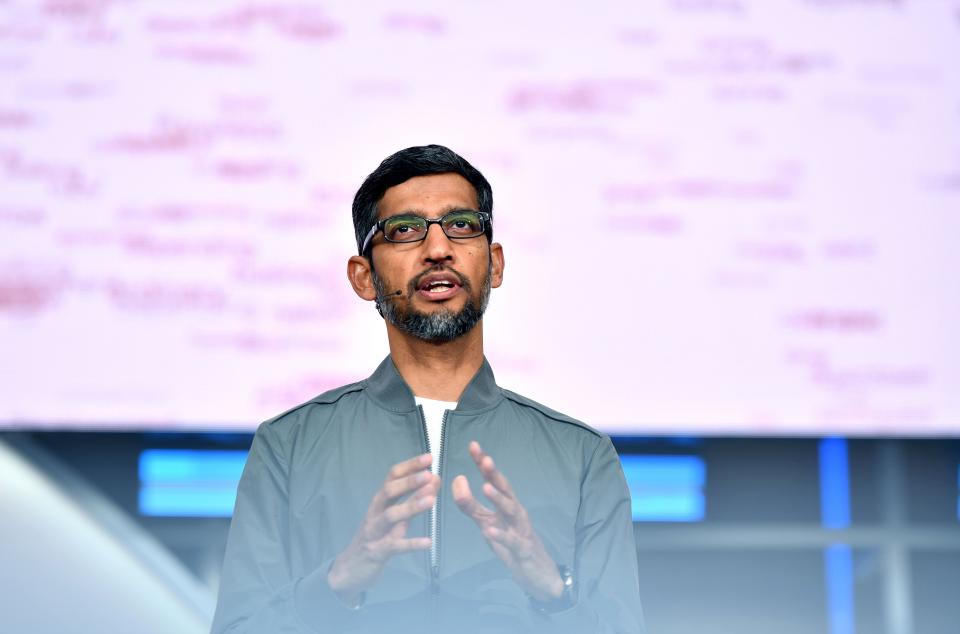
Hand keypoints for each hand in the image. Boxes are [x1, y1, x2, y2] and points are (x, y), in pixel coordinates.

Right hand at [327, 453, 439, 604]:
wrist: (350, 569)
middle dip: (409, 482)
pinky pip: (394, 546)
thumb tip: (434, 478)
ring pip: (390, 516)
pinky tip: (428, 542)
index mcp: (380, 501)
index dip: (410, 466)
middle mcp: (375, 512)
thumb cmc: (376, 537)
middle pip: (389, 491)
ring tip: (431, 501)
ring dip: (411, 507)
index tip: (429, 457)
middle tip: (428, 474)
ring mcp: (374, 532)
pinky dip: (411, 544)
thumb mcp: (395, 516)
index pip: (392, 476)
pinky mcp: (377, 552)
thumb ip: (413, 498)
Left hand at [452, 441, 563, 601]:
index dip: (484, 463)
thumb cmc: (512, 543)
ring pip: (510, 511)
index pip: (494, 480)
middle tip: (485, 459)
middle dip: (494, 474)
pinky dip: (501, 535)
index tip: (473, 445)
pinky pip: (511, 541)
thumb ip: (471, 505)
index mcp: (506, 504)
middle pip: (505, 489)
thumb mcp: (487, 523)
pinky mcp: (522, 549)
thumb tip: (456, 481)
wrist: (538, 572)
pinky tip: (491, 530)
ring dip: (498, 498)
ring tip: (485, 487)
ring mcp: (520, 530)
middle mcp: (515, 512)